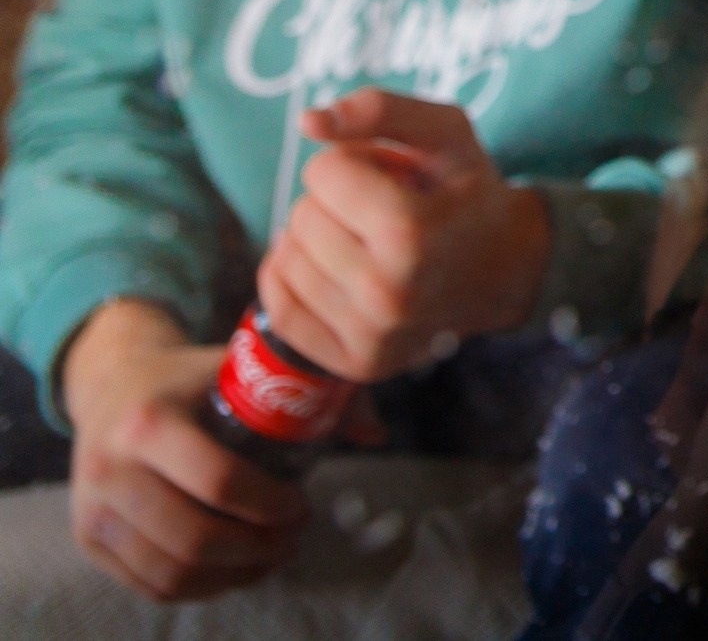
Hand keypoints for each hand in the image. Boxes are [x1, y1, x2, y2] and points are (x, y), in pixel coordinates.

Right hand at [60, 299, 309, 600]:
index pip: (218, 480)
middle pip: (194, 537)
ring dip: (233, 574)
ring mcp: (92, 507)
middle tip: (292, 538)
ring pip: (172, 570)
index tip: (301, 505)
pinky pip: (150, 584)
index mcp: (150, 419)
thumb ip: (312, 391)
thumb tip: (375, 432)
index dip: (270, 505)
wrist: (112, 382)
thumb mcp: (242, 365)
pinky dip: (200, 587)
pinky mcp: (87, 538)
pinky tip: (235, 568)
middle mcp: (110, 467)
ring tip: (271, 554)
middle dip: (257, 548)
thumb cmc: (193, 376)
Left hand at [258, 89, 550, 382]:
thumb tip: (306, 121)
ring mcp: (371, 334)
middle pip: (301, 216)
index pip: (323, 172)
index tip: (391, 176)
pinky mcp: (356, 363)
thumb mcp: (446, 132)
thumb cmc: (469, 192)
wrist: (507, 270)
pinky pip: (278, 308)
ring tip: (367, 242)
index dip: (354, 162)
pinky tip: (333, 269)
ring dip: (318, 241)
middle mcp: (388, 292)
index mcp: (411, 230)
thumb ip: (379, 109)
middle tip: (382, 212)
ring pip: (286, 259)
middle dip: (335, 202)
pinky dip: (294, 280)